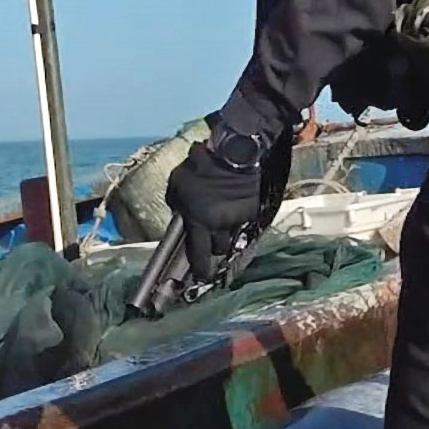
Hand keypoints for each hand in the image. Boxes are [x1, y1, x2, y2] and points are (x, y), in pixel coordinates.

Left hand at [165, 142, 265, 281]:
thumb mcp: (175, 184)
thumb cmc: (198, 167)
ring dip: (226, 231)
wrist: (232, 153)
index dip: (201, 268)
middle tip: (210, 239)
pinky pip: (243, 219)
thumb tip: (180, 215)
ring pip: (232, 234)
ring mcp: (238, 217)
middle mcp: (220, 225)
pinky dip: (237, 215)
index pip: (200, 254)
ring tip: (222, 218)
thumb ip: (176, 204)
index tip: (201, 275)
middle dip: (214, 247)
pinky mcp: (253, 208)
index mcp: (199, 221)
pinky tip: (233, 203)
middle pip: (219, 249)